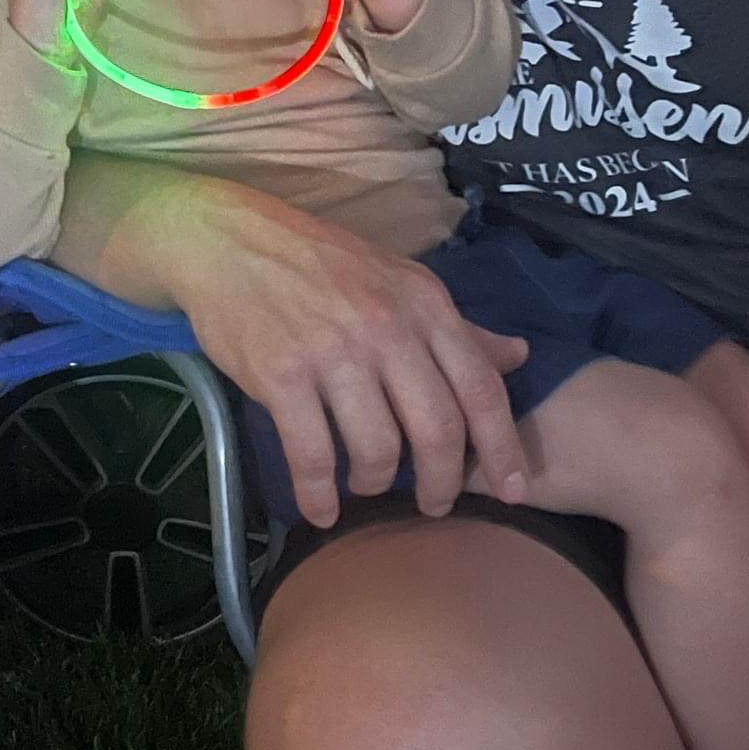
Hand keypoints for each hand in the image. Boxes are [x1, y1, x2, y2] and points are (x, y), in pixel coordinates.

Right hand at [164, 185, 529, 522]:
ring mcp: (332, 352)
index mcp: (425, 306)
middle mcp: (387, 328)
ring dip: (376, 482)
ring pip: (377, 447)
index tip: (512, 492)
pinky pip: (311, 453)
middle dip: (442, 482)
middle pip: (436, 428)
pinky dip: (318, 494)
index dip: (502, 448)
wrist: (230, 240)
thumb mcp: (401, 282)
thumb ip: (458, 328)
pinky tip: (319, 509)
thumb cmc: (320, 264)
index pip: (480, 387)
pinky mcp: (281, 374)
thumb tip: (518, 357)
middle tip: (434, 505)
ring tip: (366, 485)